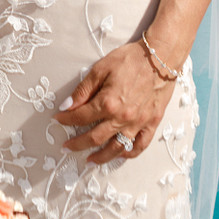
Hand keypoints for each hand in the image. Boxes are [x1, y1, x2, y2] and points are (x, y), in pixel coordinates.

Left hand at [53, 40, 174, 163]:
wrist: (160, 57)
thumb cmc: (130, 60)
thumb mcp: (101, 69)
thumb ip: (83, 90)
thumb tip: (66, 106)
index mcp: (108, 102)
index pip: (81, 117)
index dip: (66, 119)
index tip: (58, 119)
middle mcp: (122, 118)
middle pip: (95, 138)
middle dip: (77, 144)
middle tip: (66, 148)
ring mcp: (138, 123)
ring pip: (116, 148)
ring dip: (101, 157)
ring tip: (90, 160)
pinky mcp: (152, 123)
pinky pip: (140, 145)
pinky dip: (129, 153)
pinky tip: (120, 154)